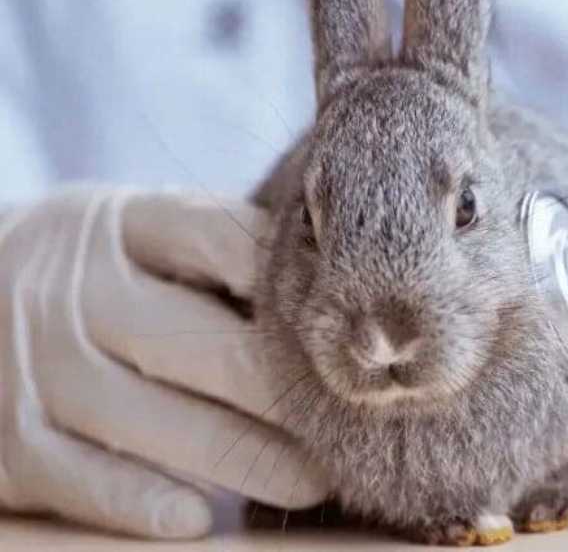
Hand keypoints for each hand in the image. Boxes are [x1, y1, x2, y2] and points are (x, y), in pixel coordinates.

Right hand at [0, 186, 328, 538]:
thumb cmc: (106, 270)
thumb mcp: (149, 233)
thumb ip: (226, 251)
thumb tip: (337, 297)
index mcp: (125, 225)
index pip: (219, 238)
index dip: (289, 282)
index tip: (354, 325)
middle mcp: (79, 291)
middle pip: (199, 342)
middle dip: (283, 391)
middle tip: (355, 421)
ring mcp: (41, 366)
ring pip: (153, 420)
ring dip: (243, 459)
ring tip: (314, 482)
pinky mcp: (13, 440)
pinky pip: (83, 478)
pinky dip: (142, 502)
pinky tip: (200, 521)